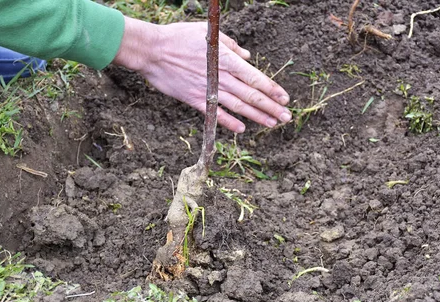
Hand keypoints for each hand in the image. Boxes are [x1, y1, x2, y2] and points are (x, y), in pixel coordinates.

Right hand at [113, 17, 290, 132]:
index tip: (285, 98)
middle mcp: (220, 76)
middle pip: (251, 94)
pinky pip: (214, 113)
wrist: (152, 50)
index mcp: (225, 58)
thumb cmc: (179, 37)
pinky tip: (242, 129)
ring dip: (256, 116)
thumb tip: (247, 56)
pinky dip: (228, 121)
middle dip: (271, 106)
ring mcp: (207, 89)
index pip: (255, 77)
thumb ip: (231, 46)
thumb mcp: (208, 33)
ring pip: (238, 106)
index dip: (272, 89)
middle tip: (286, 117)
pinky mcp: (194, 99)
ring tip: (272, 124)